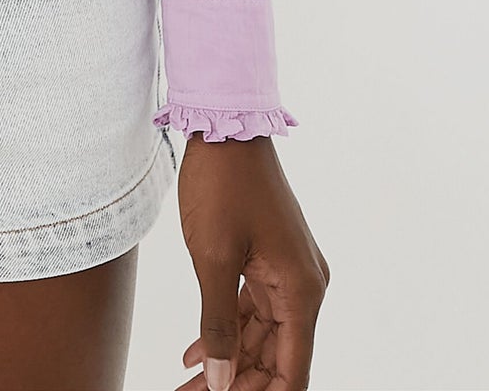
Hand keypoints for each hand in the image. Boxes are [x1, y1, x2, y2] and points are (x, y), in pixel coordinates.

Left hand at [170, 133, 328, 390]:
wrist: (225, 124)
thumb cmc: (223, 183)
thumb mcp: (213, 258)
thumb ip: (218, 326)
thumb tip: (221, 382)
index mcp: (301, 291)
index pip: (293, 372)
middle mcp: (303, 286)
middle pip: (275, 358)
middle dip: (236, 382)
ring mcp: (286, 272)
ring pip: (260, 336)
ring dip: (227, 361)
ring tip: (185, 383)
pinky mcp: (268, 260)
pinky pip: (250, 309)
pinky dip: (225, 330)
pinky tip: (194, 351)